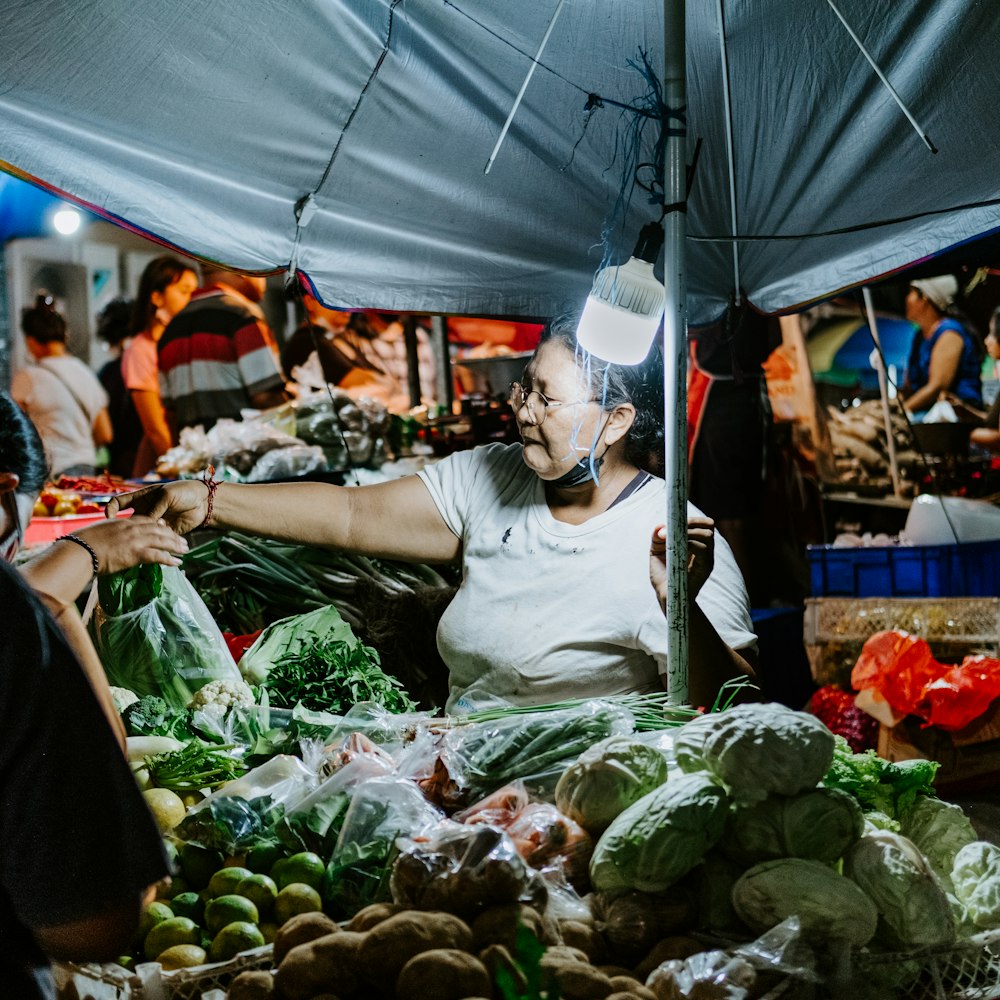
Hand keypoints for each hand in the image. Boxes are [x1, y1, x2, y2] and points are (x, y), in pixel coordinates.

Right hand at [74, 516, 188, 574]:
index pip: (146, 520)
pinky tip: (177, 563)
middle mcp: (132, 528)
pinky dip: (169, 559)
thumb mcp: (99, 532)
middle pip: (158, 529)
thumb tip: (110, 539)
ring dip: (176, 545)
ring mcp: (136, 540)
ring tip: (185, 550)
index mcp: (123, 522)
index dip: (159, 524)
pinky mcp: (136, 553)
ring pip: (162, 540)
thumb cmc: (83, 544)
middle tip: (182, 541)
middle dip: (172, 535)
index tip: (167, 528)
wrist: (80, 551)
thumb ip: (110, 533)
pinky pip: (158, 556)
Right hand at [106, 480, 210, 535]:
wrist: (203, 501)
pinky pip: (158, 541)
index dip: (111, 508)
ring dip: (144, 538)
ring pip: (144, 533)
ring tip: (145, 542)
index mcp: (141, 499)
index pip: (119, 502)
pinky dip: (158, 545)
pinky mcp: (165, 533)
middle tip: (127, 536)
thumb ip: (155, 509)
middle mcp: (145, 512)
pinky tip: (159, 549)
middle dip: (126, 529)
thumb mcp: (166, 496)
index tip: (109, 516)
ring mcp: (154, 523)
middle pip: (130, 522)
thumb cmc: (183, 492)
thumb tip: (148, 524)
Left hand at [650, 516, 715, 609]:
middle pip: (709, 526)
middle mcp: (705, 550)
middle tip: (676, 529)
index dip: (692, 519)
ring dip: (690, 532)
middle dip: (692, 522)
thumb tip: (660, 526)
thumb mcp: (656, 553)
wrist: (667, 597)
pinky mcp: (706, 568)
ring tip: (676, 539)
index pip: (703, 524)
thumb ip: (657, 538)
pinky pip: (703, 550)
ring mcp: (707, 558)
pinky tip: (678, 548)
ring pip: (708, 535)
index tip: (677, 520)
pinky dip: (690, 544)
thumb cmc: (663, 575)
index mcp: (696, 544)